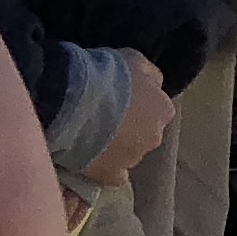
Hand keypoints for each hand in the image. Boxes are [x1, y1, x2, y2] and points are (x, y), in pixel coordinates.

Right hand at [89, 52, 173, 184]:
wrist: (73, 100)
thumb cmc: (105, 74)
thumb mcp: (135, 60)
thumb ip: (149, 76)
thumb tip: (153, 84)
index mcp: (163, 110)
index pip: (155, 110)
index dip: (135, 106)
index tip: (116, 102)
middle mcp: (155, 137)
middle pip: (143, 135)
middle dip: (127, 130)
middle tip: (101, 121)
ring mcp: (132, 159)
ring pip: (127, 155)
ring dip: (113, 148)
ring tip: (87, 138)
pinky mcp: (109, 175)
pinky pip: (111, 175)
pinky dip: (102, 169)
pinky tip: (87, 160)